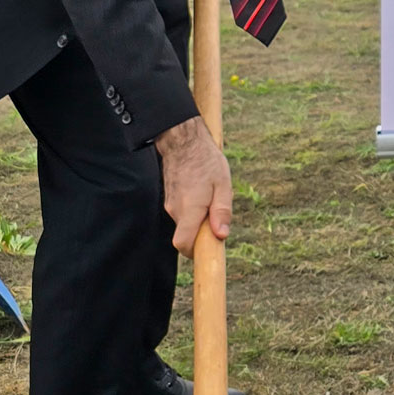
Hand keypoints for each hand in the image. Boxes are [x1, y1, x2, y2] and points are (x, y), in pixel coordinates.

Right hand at [157, 117, 233, 255]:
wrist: (183, 141)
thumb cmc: (206, 161)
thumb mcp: (223, 184)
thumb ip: (221, 211)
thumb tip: (222, 236)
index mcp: (190, 209)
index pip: (183, 244)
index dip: (194, 253)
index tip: (209, 251)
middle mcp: (176, 210)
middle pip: (187, 236)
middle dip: (203, 234)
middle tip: (218, 217)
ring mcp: (171, 205)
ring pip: (186, 224)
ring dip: (199, 220)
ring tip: (212, 197)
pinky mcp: (170, 199)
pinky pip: (183, 213)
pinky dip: (194, 211)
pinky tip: (203, 192)